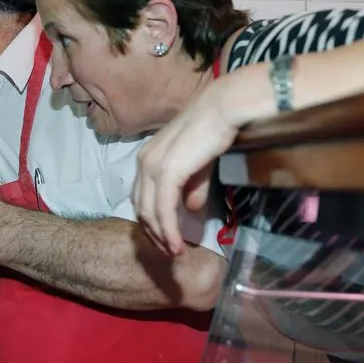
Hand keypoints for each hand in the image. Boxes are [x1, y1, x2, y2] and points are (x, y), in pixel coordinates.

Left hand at [132, 84, 238, 256]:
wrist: (223, 108)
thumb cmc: (213, 131)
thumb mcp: (199, 166)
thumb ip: (192, 188)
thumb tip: (190, 209)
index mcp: (147, 159)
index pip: (141, 198)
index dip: (152, 222)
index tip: (166, 240)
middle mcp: (143, 163)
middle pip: (140, 208)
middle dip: (154, 234)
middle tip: (170, 253)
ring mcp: (151, 166)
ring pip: (149, 213)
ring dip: (162, 237)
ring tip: (176, 253)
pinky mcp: (166, 171)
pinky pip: (162, 209)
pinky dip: (169, 231)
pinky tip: (178, 245)